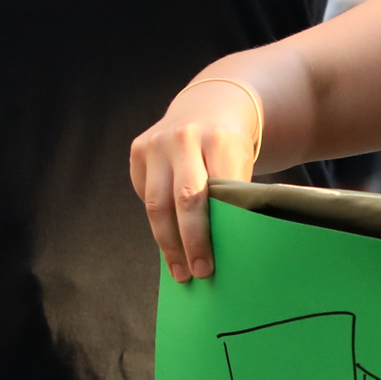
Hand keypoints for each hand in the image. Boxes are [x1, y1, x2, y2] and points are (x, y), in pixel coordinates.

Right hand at [130, 78, 265, 282]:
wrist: (209, 106)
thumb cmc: (231, 149)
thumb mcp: (241, 163)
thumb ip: (231, 196)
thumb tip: (222, 250)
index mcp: (220, 141)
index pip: (216, 195)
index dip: (212, 232)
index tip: (212, 264)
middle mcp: (186, 138)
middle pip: (184, 200)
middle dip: (190, 242)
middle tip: (197, 273)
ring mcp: (158, 142)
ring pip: (157, 202)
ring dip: (168, 242)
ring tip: (179, 270)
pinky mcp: (139, 148)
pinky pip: (145, 194)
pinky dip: (158, 220)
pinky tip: (169, 240)